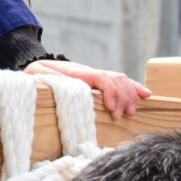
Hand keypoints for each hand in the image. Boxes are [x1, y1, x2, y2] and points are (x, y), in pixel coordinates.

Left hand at [23, 59, 151, 118]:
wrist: (34, 65)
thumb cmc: (34, 74)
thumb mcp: (37, 76)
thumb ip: (50, 79)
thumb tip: (65, 86)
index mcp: (76, 72)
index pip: (101, 77)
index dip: (111, 92)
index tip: (112, 109)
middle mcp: (88, 72)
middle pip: (115, 79)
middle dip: (123, 97)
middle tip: (120, 115)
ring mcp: (94, 76)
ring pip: (120, 80)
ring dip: (129, 95)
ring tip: (130, 112)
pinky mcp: (96, 81)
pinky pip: (118, 82)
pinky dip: (134, 87)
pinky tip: (146, 95)